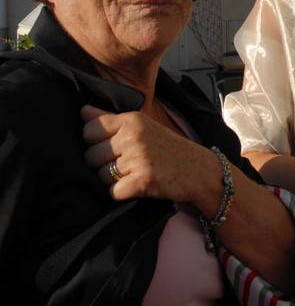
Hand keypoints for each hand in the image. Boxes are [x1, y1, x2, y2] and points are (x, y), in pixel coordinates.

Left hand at [81, 105, 220, 210]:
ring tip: (135, 174)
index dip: (96, 142)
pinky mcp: (143, 181)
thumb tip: (83, 111)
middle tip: (128, 163)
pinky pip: (113, 192)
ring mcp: (138, 159)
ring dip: (114, 180)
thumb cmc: (169, 149)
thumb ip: (111, 119)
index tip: (113, 146)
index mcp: (132, 120)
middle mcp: (134, 136)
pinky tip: (138, 186)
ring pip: (100, 176)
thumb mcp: (144, 126)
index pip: (89, 130)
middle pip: (91, 156)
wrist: (201, 171)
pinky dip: (123, 193)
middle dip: (104, 164)